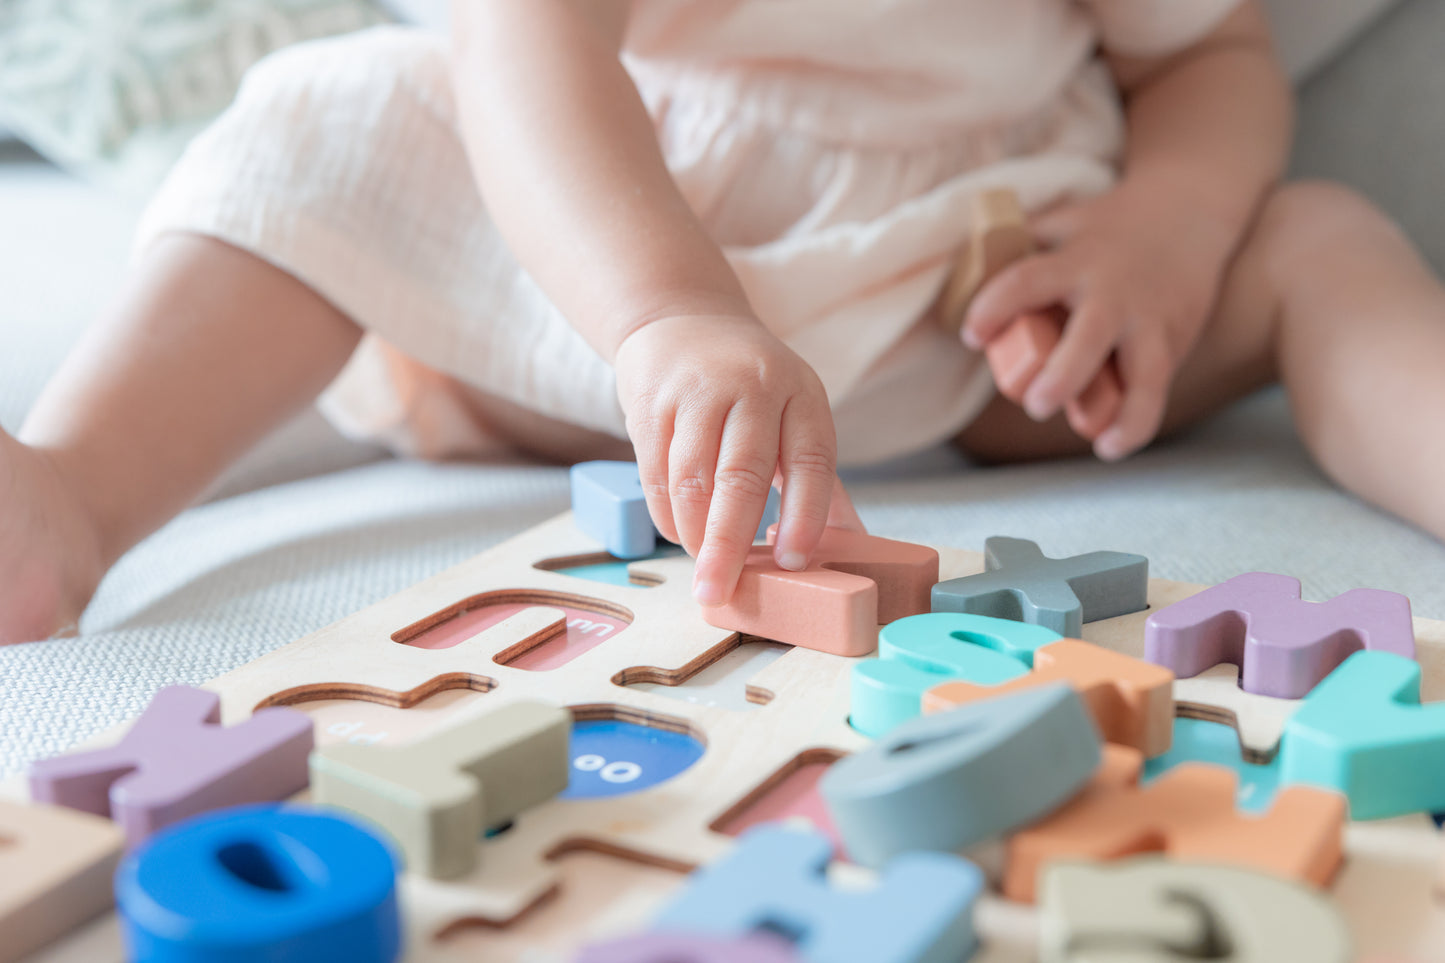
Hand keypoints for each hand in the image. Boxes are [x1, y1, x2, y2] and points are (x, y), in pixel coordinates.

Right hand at [614, 315, 859, 604]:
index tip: (793, 562)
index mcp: (801, 394)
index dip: (805, 515)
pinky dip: (667, 514)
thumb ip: (821, 483)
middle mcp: (752, 387)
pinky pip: (656, 473)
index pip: (811, 460)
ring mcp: (698, 391)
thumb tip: (851, 549)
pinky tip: (679, 534)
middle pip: (741, 476)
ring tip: (703, 569)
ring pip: (692, 479)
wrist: (682, 320)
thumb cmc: (752, 386)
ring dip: (694, 535)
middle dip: (729, 544)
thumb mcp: (797, 416)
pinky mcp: (652, 402)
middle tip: (720, 593)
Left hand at [961, 184, 1234, 460]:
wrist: (1190, 210)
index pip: (1027, 283)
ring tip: (1091, 437)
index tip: (971, 335)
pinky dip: (1136, 422)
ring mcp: (1147, 319)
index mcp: (1075, 261)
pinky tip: (1110, 446)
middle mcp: (1113, 292)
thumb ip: (1019, 250)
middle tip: (1034, 403)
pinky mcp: (1172, 340)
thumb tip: (958, 277)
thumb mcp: (1060, 225)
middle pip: (1088, 337)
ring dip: (1116, 408)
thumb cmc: (1107, 227)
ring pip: (1140, 370)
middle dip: (1062, 375)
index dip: (995, 308)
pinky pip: (1156, 387)